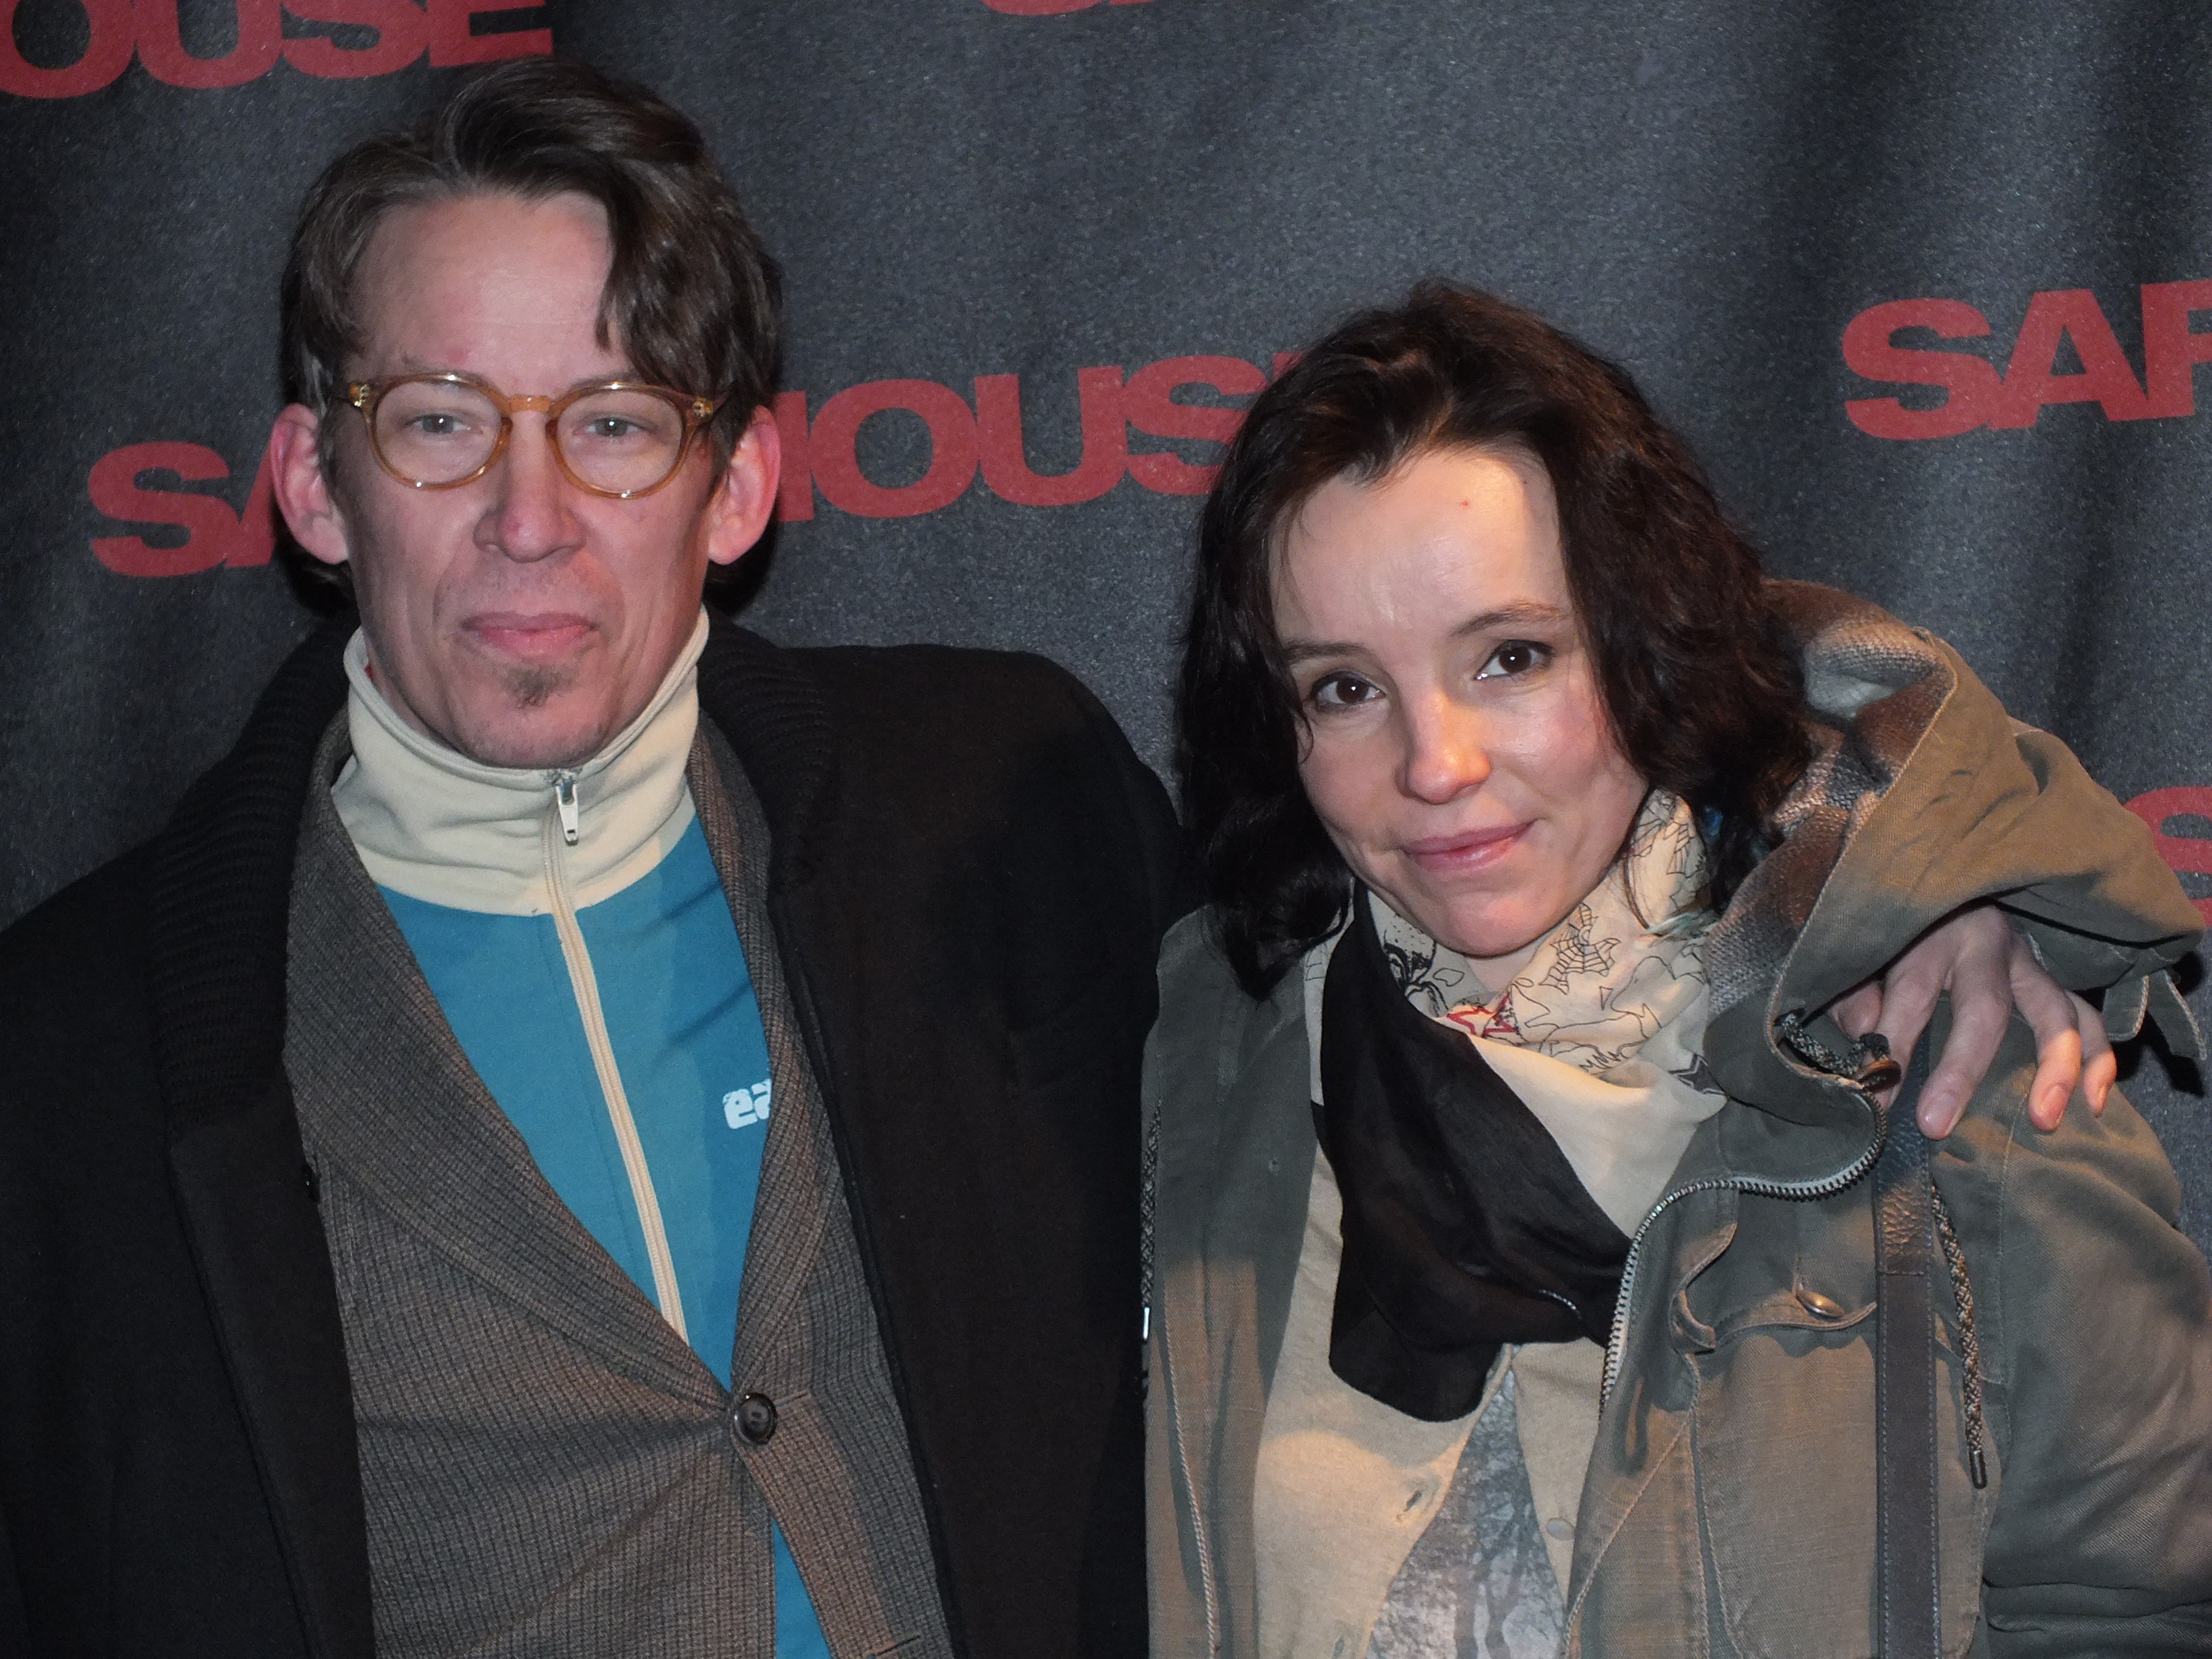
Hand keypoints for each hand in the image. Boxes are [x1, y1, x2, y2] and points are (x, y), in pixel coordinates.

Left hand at [1828, 904, 2113, 1137]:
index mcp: (1929, 933)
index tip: (1875, 1096)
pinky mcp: (2056, 981)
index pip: (1911, 993)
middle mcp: (1986, 945)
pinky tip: (2093, 1103)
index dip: (1891, 1046)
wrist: (1949, 880)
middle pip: (1984, 1008)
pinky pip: (2089, 1018)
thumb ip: (1856, 998)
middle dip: (1961, 1070)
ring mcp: (2029, 963)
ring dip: (2055, 1068)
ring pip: (2056, 1012)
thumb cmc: (1898, 931)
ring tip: (2044, 1119)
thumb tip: (1869, 1046)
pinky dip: (2098, 1060)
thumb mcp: (1863, 951)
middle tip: (1937, 1123)